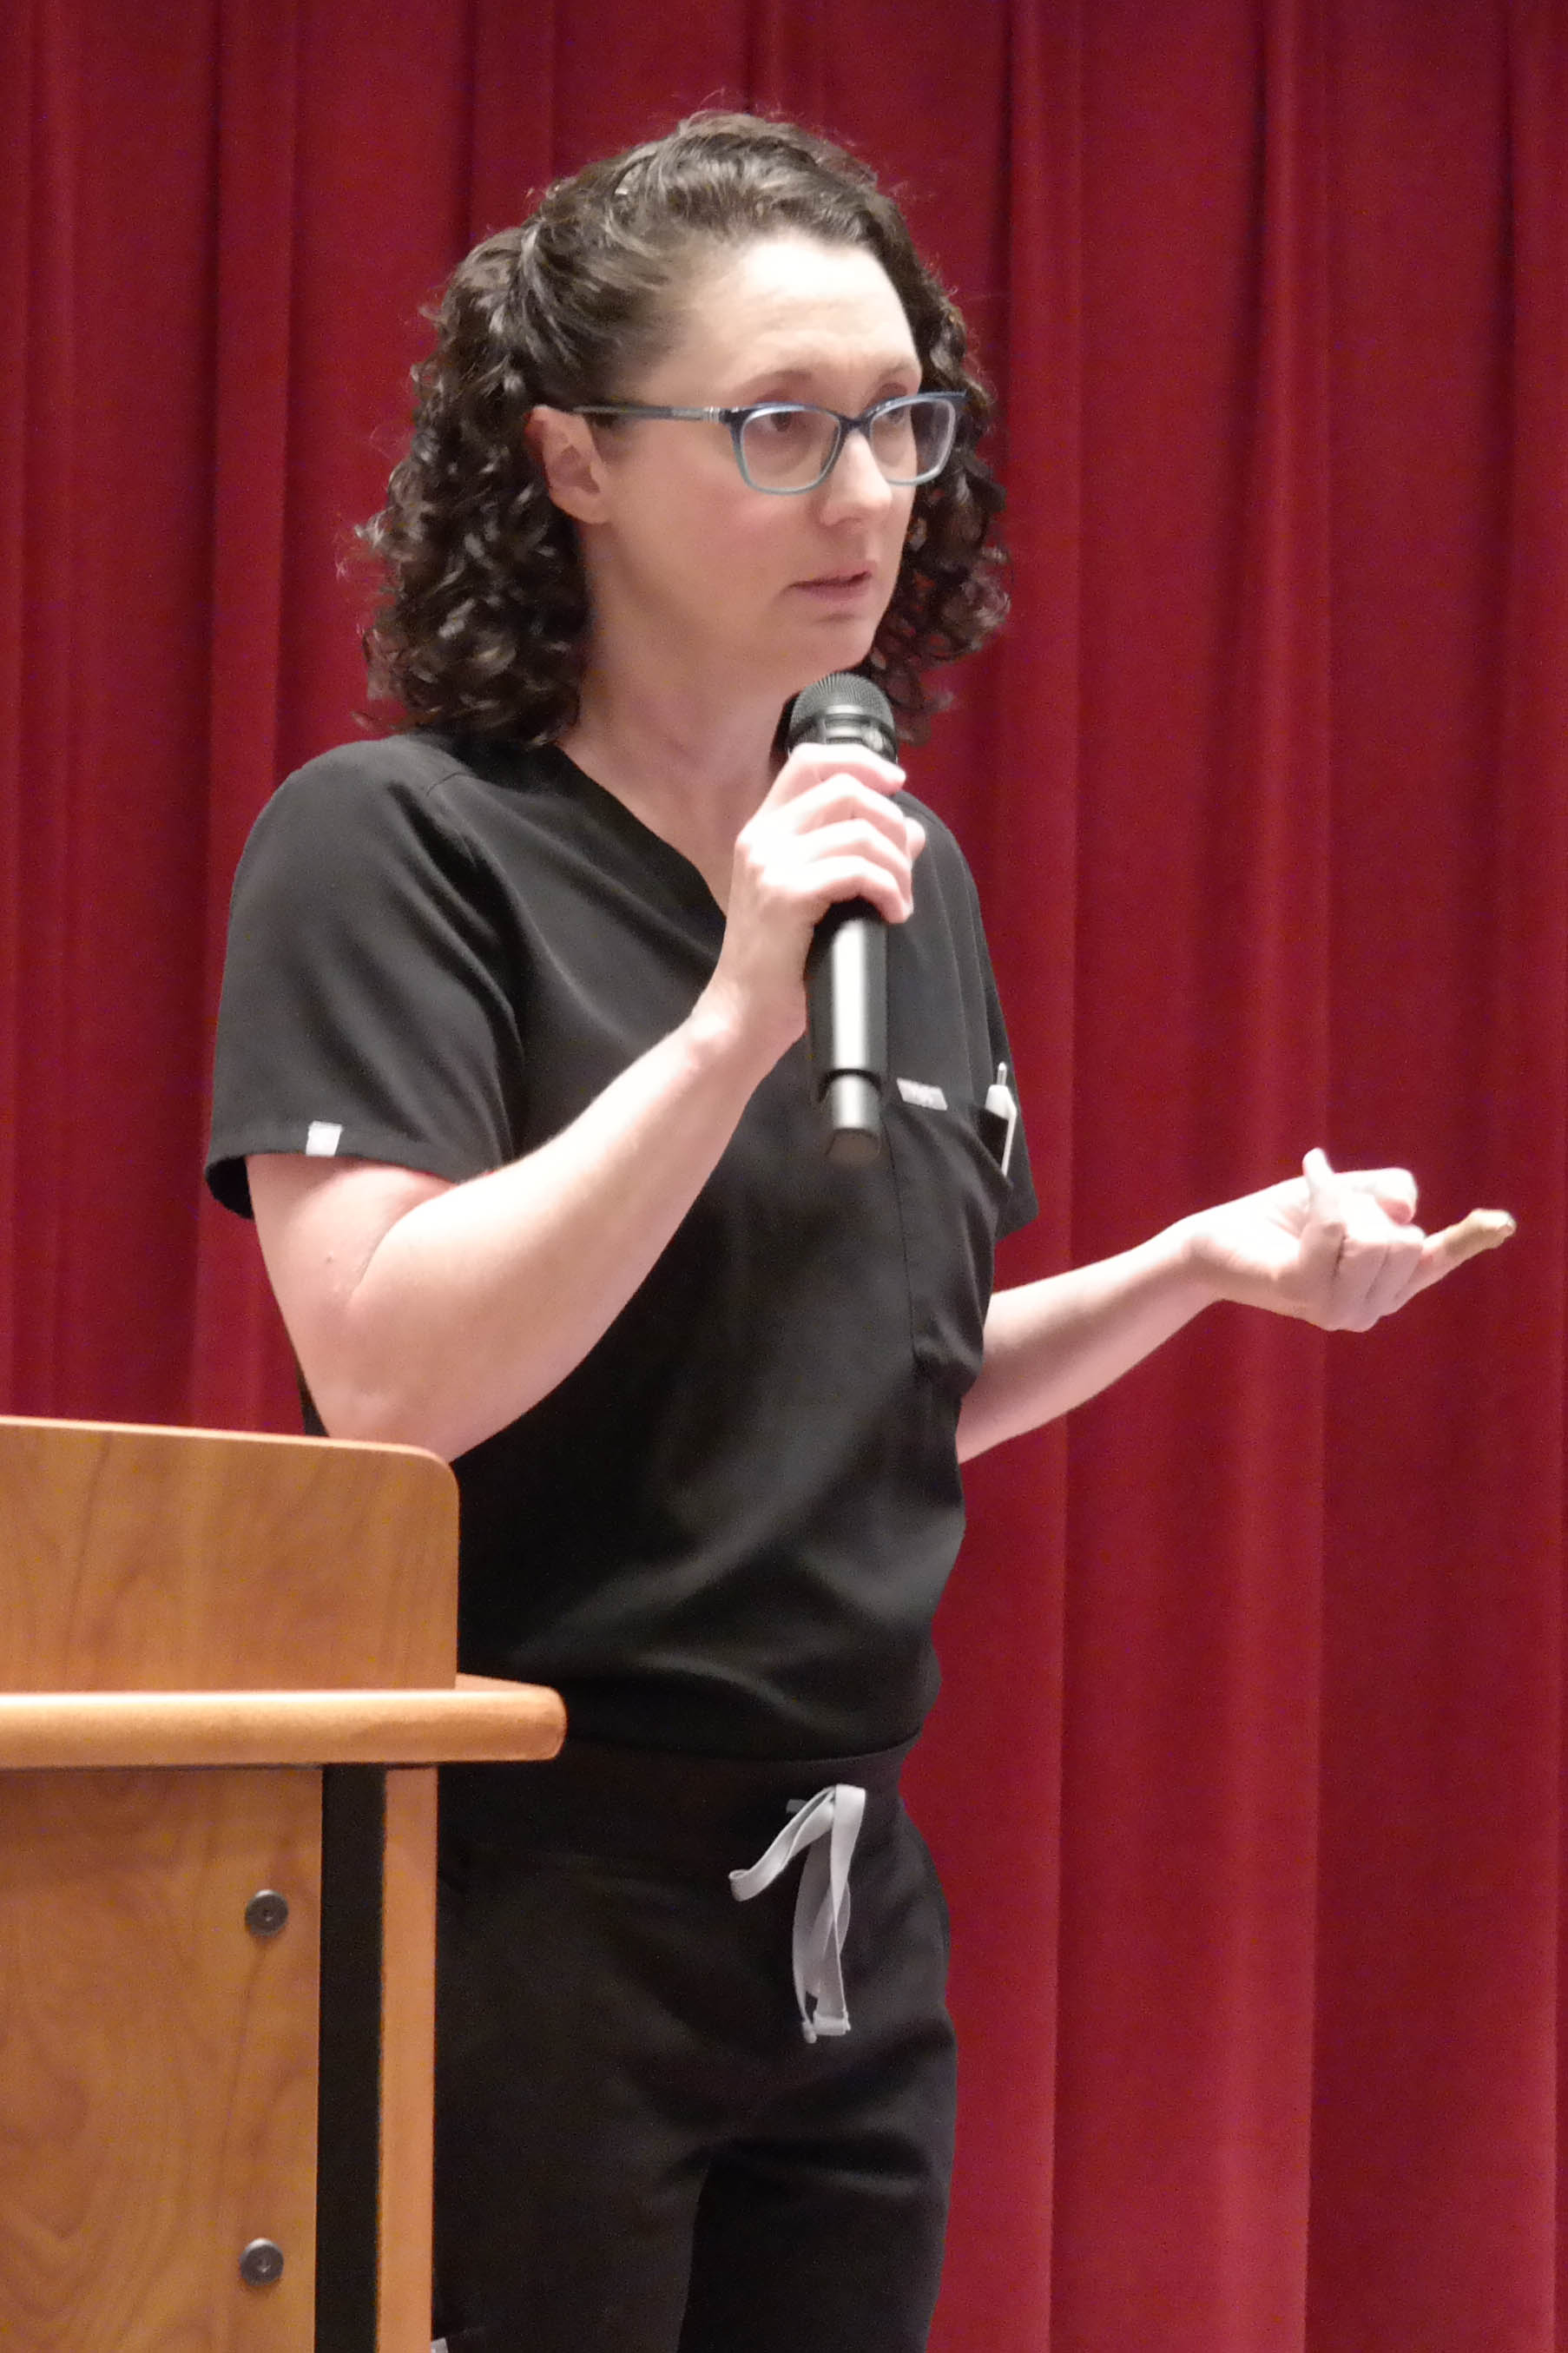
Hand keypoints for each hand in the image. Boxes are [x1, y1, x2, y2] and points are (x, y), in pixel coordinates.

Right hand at [699, 741, 925, 1066]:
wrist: (744, 1013)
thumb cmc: (781, 962)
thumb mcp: (815, 897)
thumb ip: (853, 855)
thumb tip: (913, 831)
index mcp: (763, 830)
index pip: (810, 761)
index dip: (860, 761)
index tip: (896, 784)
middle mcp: (762, 837)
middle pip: (846, 790)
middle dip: (892, 823)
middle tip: (904, 868)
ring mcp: (770, 863)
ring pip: (860, 831)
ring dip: (897, 865)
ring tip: (899, 901)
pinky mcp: (787, 894)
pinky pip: (859, 870)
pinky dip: (889, 889)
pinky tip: (893, 914)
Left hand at [1187, 1148, 1515, 1330]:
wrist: (1217, 1237)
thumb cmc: (1284, 1218)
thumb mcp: (1352, 1194)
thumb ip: (1393, 1194)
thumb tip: (1406, 1213)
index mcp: (1387, 1288)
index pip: (1435, 1263)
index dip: (1469, 1240)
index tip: (1499, 1220)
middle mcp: (1369, 1309)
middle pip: (1404, 1240)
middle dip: (1369, 1208)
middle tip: (1329, 1209)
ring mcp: (1337, 1309)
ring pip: (1374, 1238)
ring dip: (1343, 1203)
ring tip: (1312, 1210)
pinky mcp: (1303, 1291)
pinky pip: (1336, 1228)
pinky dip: (1324, 1188)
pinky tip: (1310, 1170)